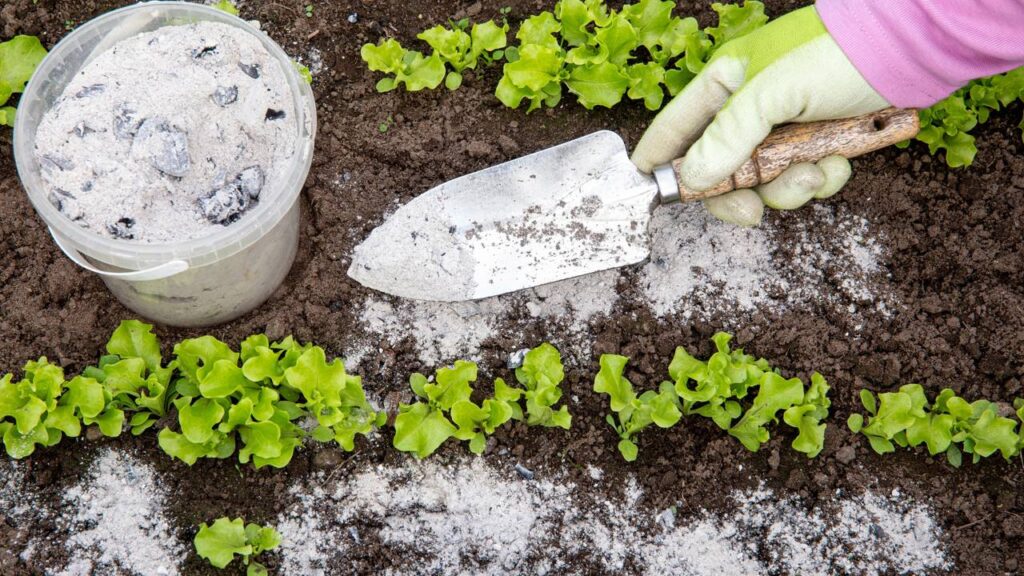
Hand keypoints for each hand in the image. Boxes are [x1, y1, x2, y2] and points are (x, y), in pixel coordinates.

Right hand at [631, 6, 889, 225]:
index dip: (660, 161)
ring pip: (763, 181)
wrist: (912, 50)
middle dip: (739, 192)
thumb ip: (728, 137)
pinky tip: (839, 162)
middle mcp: (748, 108)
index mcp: (724, 83)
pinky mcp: (815, 142)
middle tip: (752, 210)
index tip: (651, 194)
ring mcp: (781, 128)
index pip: (675, 128)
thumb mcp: (773, 93)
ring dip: (789, 187)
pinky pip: (801, 178)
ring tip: (817, 172)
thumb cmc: (836, 54)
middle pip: (718, 169)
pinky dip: (820, 178)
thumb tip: (693, 178)